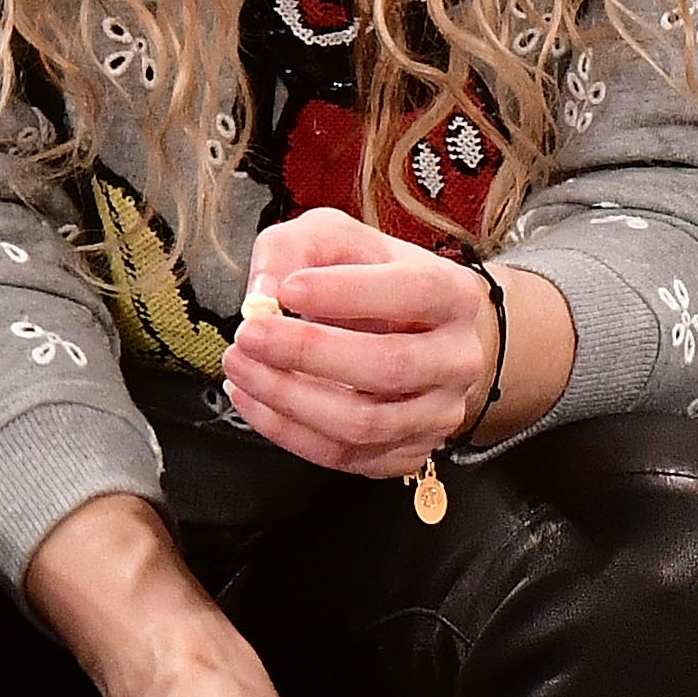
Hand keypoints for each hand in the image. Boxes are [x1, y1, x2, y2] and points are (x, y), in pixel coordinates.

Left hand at [224, 206, 511, 476]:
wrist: (418, 335)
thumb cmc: (373, 281)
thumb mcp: (336, 240)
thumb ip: (294, 248)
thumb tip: (263, 294)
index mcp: (455, 296)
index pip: (413, 292)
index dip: (347, 293)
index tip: (288, 290)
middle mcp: (457, 360)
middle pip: (388, 367)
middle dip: (306, 353)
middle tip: (249, 335)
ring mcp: (439, 414)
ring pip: (363, 424)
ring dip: (287, 398)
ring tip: (240, 367)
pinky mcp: (408, 453)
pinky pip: (343, 456)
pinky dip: (287, 430)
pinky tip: (254, 398)